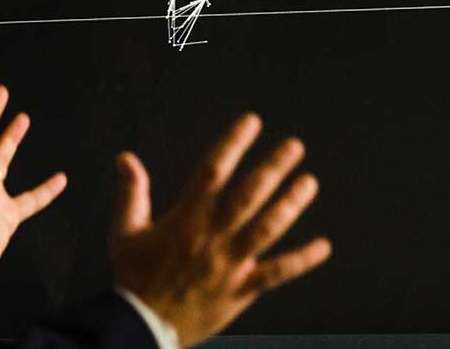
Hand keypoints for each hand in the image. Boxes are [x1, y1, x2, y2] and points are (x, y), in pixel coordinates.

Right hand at [109, 113, 331, 347]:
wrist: (140, 328)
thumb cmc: (133, 278)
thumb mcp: (124, 233)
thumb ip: (131, 193)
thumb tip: (125, 157)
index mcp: (185, 220)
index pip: (212, 172)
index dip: (233, 144)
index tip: (251, 122)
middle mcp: (211, 238)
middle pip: (248, 196)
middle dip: (273, 168)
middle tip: (295, 146)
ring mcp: (229, 265)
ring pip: (267, 229)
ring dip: (290, 205)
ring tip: (310, 183)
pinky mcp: (241, 290)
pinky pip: (276, 274)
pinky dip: (302, 260)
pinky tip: (324, 246)